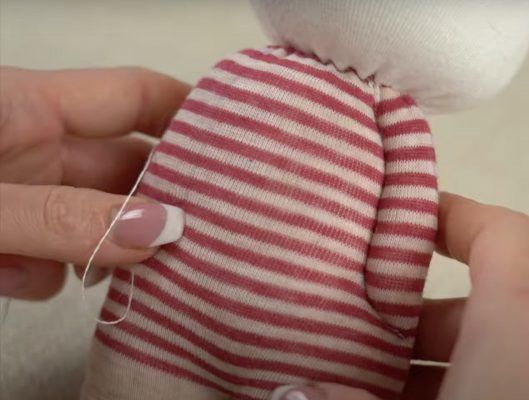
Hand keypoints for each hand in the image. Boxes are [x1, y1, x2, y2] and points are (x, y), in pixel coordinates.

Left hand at [0, 67, 188, 298]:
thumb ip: (62, 217)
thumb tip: (160, 230)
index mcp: (29, 107)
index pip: (135, 95)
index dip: (191, 113)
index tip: (245, 147)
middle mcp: (33, 146)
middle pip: (125, 168)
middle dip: (161, 205)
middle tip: (209, 240)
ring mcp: (18, 192)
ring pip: (93, 221)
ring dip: (97, 254)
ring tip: (96, 276)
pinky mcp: (3, 234)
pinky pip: (48, 256)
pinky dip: (41, 274)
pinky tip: (10, 277)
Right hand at [269, 193, 528, 399]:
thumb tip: (284, 392)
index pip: (503, 235)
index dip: (449, 213)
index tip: (399, 218)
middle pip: (490, 307)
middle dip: (412, 321)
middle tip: (349, 337)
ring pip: (504, 361)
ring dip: (438, 372)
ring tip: (369, 396)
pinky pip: (523, 396)